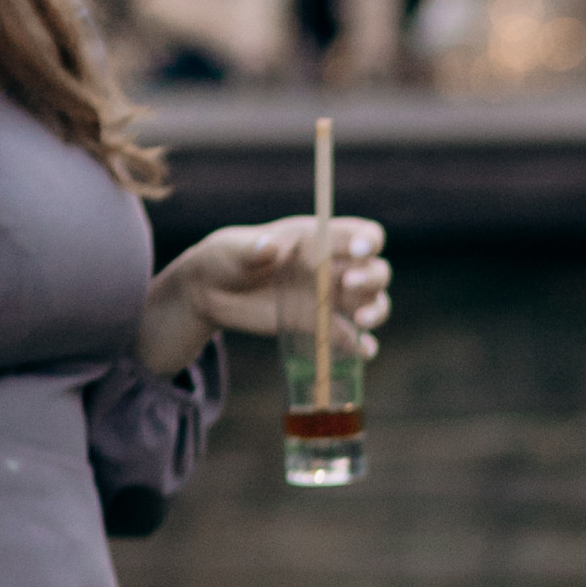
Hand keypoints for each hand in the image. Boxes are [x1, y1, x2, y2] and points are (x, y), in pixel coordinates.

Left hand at [137, 220, 389, 375]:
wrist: (210, 293)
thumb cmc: (223, 259)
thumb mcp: (231, 249)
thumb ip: (251, 249)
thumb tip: (268, 247)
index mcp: (316, 239)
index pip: (359, 234)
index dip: (367, 240)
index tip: (358, 251)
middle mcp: (330, 266)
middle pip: (374, 269)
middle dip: (371, 278)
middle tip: (348, 286)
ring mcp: (328, 298)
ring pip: (372, 302)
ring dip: (375, 310)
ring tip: (361, 321)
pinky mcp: (319, 326)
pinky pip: (350, 337)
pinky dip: (361, 346)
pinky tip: (362, 352)